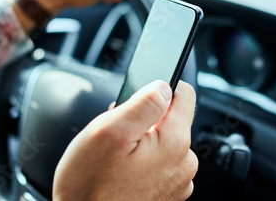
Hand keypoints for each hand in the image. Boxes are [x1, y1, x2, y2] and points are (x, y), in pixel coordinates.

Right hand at [52, 81, 197, 200]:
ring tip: (118, 158)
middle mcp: (184, 163)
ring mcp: (178, 181)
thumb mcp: (109, 131)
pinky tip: (123, 171)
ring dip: (143, 141)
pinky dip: (143, 161)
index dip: (158, 89)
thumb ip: (143, 103)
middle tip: (118, 136)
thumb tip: (164, 86)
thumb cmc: (90, 186)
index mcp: (175, 142)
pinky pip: (160, 162)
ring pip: (163, 140)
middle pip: (171, 118)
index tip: (137, 101)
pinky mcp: (167, 192)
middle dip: (145, 119)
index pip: (184, 94)